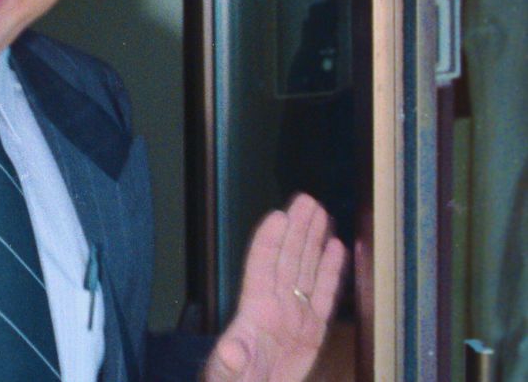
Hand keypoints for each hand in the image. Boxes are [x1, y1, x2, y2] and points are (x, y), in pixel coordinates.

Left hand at [205, 194, 345, 381]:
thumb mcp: (228, 375)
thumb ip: (229, 363)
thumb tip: (229, 351)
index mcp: (254, 311)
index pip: (262, 267)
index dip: (269, 241)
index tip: (279, 214)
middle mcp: (275, 305)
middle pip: (288, 260)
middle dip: (297, 230)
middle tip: (307, 199)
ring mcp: (295, 315)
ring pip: (306, 270)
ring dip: (313, 241)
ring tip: (321, 212)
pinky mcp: (312, 331)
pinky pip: (324, 295)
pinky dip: (331, 271)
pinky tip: (336, 247)